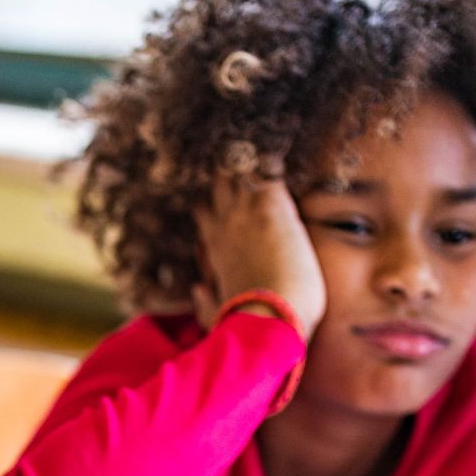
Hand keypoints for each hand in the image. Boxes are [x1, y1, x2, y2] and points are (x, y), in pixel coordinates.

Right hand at [192, 169, 324, 337]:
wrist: (268, 317)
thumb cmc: (244, 322)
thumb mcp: (215, 315)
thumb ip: (205, 302)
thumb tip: (197, 289)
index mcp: (215, 250)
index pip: (206, 217)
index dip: (213, 206)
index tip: (220, 198)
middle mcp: (226, 227)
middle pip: (220, 187)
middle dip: (230, 177)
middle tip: (243, 165)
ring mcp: (247, 215)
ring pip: (240, 174)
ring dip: (250, 166)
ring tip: (259, 153)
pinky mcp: (272, 209)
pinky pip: (269, 172)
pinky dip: (272, 164)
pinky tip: (278, 155)